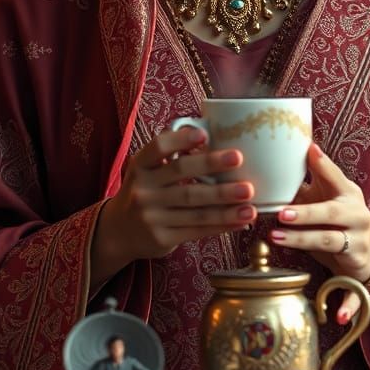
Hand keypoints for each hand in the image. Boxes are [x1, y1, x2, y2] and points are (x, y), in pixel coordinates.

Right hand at [91, 123, 256, 285]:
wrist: (119, 232)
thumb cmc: (145, 192)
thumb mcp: (146, 170)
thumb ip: (169, 155)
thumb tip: (206, 132)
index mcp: (140, 165)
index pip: (158, 147)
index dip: (180, 140)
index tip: (204, 135)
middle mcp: (144, 189)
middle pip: (181, 173)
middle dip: (211, 165)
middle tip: (238, 159)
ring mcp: (152, 215)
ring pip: (194, 207)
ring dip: (225, 202)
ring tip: (250, 197)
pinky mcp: (162, 237)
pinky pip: (197, 229)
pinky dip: (222, 224)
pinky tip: (242, 219)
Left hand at [270, 143, 369, 323]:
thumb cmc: (340, 214)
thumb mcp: (333, 192)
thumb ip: (315, 173)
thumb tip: (295, 143)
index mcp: (348, 196)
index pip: (334, 181)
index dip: (320, 170)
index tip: (303, 160)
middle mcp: (356, 219)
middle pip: (329, 217)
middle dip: (305, 215)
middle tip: (280, 215)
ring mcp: (358, 246)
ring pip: (330, 245)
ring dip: (304, 243)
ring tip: (277, 238)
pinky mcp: (358, 273)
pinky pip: (354, 291)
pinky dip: (346, 303)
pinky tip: (337, 316)